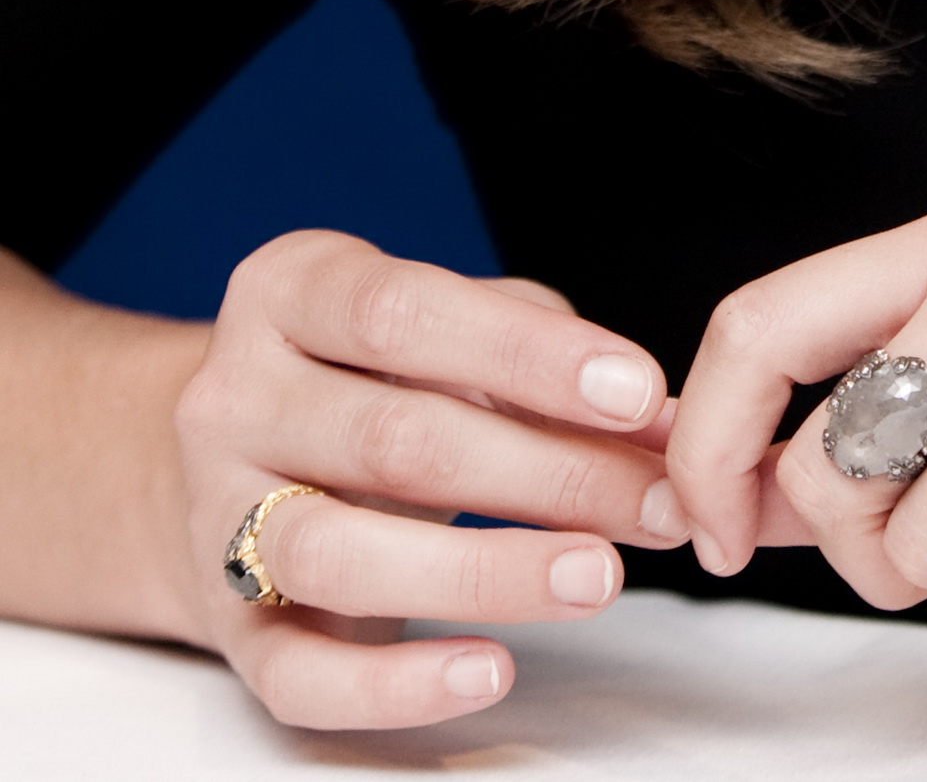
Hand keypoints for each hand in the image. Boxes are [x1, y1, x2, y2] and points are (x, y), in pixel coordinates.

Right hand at [170, 229, 690, 728]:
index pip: (405, 312)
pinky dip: (393, 685)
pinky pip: (296, 672)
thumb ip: (541, 358)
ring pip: (336, 554)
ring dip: (483, 572)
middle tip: (658, 503)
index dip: (528, 354)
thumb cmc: (368, 377)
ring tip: (598, 577)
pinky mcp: (226, 627)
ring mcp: (216, 515)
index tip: (637, 391)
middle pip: (393, 440)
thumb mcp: (439, 331)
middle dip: (547, 473)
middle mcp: (236, 397)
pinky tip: (489, 668)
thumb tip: (659, 421)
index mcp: (288, 292)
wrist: (222, 459)